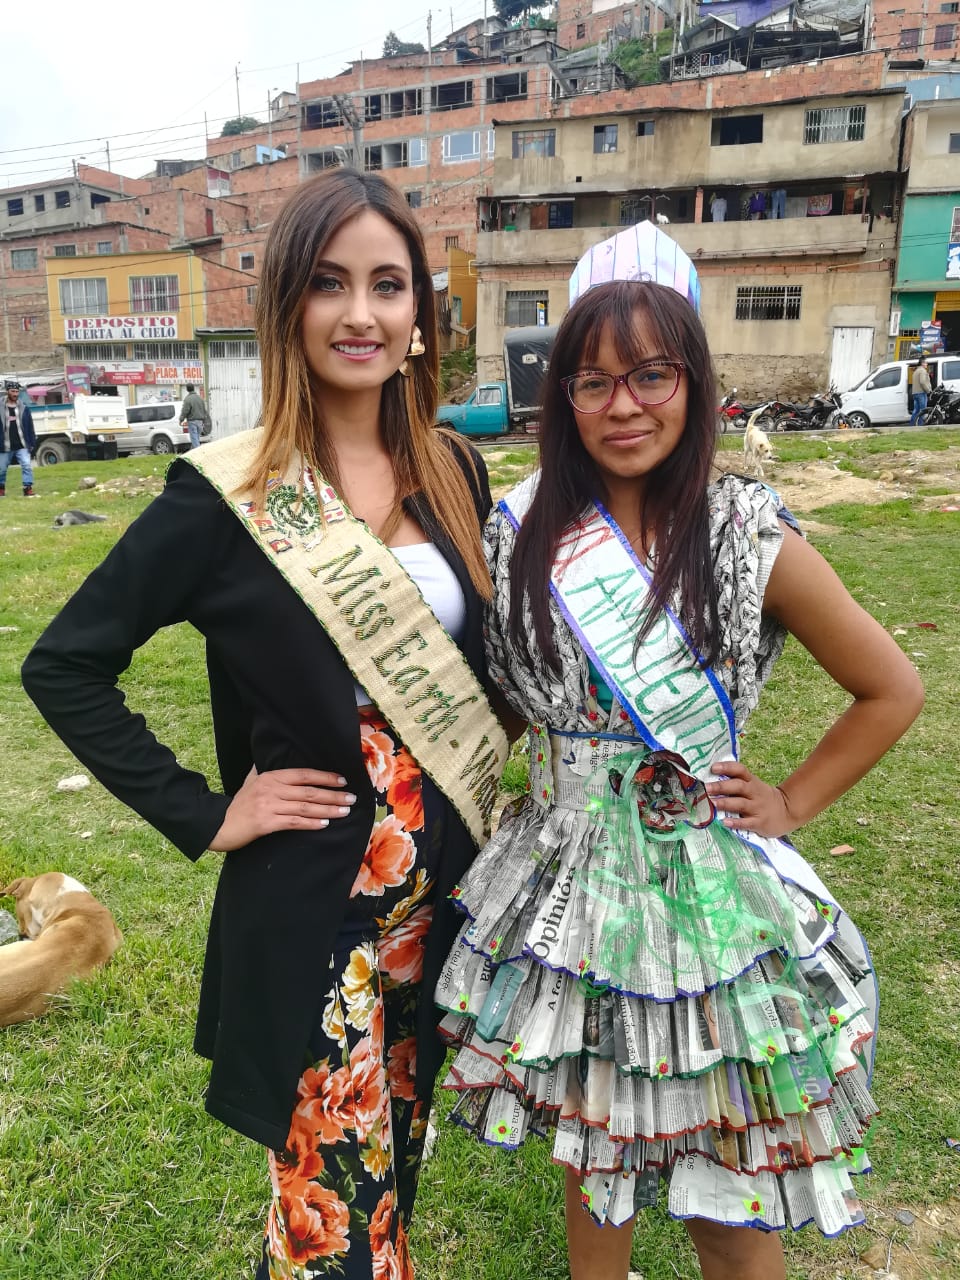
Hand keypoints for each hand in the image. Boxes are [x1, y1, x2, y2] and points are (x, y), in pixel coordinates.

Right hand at [210, 768, 356, 851]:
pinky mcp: (266, 823)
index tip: (342, 780)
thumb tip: (266, 757)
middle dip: (333, 794)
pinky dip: (311, 823)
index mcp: (270, 777)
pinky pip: (294, 822)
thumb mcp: (249, 782)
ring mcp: (269, 806)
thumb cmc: (237, 804)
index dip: (324, 777)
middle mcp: (271, 789)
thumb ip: (261, 770)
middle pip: (309, 791)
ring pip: (305, 807)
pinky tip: (324, 824)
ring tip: (344, 811)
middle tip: (351, 798)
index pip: (303, 774)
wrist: (218, 825)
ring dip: (328, 809)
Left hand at [706, 761, 796, 837]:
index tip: (713, 768)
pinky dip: (736, 822)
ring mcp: (758, 808)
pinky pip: (746, 823)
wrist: (787, 812)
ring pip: (741, 804)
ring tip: (712, 803)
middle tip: (707, 787)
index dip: (727, 767)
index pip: (740, 770)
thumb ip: (737, 783)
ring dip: (725, 803)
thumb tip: (711, 780)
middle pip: (739, 786)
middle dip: (722, 786)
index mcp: (752, 782)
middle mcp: (755, 793)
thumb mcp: (754, 786)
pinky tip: (725, 822)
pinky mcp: (759, 822)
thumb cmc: (763, 798)